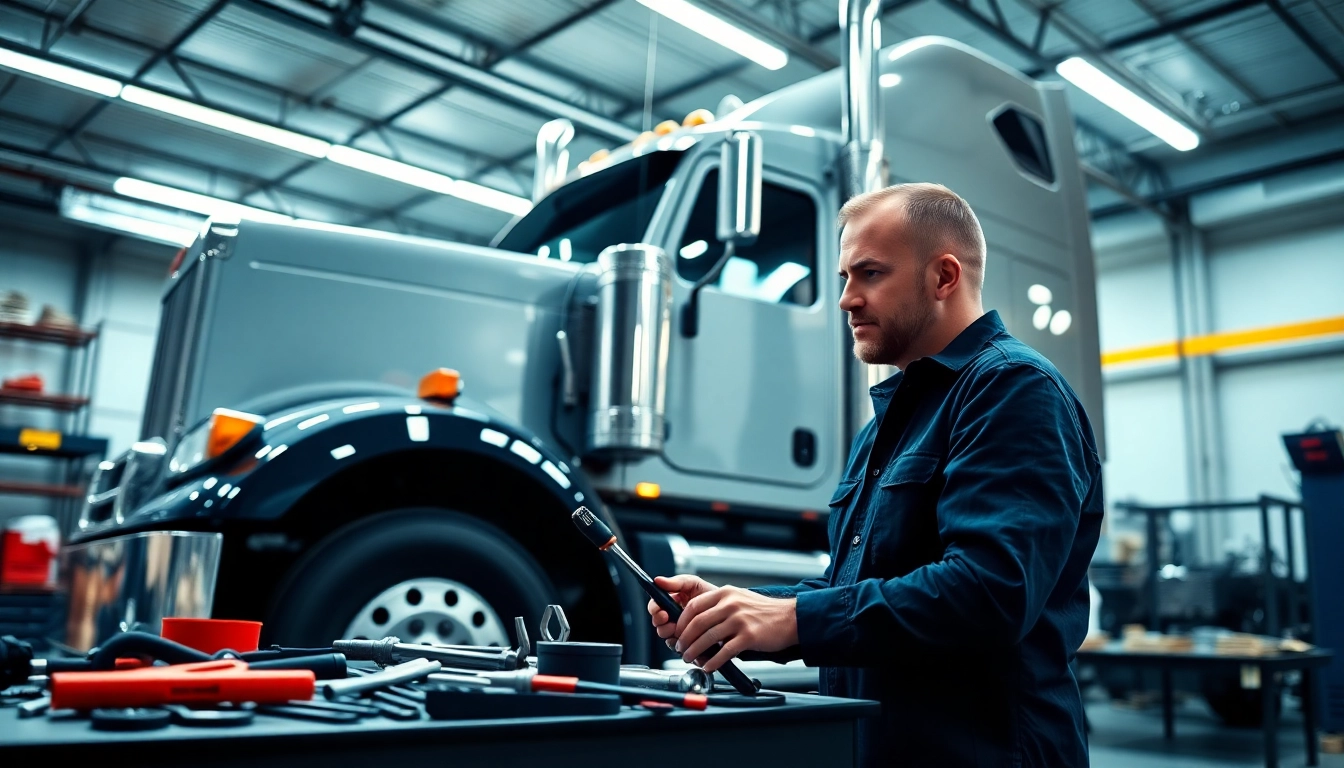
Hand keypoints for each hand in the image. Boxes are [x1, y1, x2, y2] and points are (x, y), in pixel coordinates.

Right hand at [647, 575, 716, 644]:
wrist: (729, 611)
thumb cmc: (711, 596)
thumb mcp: (694, 584)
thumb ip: (677, 582)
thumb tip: (657, 580)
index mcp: (670, 604)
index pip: (654, 607)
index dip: (654, 610)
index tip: (661, 612)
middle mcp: (672, 620)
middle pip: (658, 625)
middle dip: (662, 625)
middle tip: (670, 622)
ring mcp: (679, 634)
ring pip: (668, 639)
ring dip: (673, 636)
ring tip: (683, 632)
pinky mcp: (689, 646)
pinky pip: (681, 650)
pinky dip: (686, 647)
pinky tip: (694, 642)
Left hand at [674, 586, 797, 673]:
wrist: (790, 618)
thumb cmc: (763, 611)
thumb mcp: (738, 598)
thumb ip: (718, 606)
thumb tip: (694, 620)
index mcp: (725, 593)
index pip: (693, 606)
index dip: (681, 622)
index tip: (677, 632)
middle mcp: (730, 604)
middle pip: (697, 623)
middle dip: (684, 639)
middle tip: (680, 648)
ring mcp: (739, 620)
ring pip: (707, 638)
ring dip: (694, 651)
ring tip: (690, 658)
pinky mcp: (749, 636)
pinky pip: (724, 652)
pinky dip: (713, 661)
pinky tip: (709, 666)